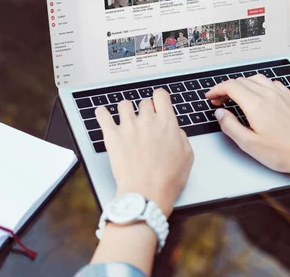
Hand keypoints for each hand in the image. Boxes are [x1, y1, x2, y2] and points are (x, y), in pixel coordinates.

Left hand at [95, 89, 193, 216]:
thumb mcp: (187, 157)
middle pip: (143, 103)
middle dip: (144, 111)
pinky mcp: (112, 136)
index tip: (157, 104)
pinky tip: (103, 115)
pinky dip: (102, 114)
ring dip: (126, 111)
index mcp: (167, 123)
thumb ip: (181, 137)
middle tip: (144, 124)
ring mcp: (128, 127)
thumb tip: (175, 129)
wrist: (146, 194)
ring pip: (124, 105)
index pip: (160, 96)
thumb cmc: (167, 180)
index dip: (159, 99)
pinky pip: (102, 115)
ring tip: (126, 121)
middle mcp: (147, 120)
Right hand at [205, 74, 289, 176]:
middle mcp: (269, 95)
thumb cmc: (283, 152)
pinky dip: (260, 86)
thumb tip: (220, 113)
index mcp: (256, 104)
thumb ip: (230, 126)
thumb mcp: (249, 144)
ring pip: (257, 79)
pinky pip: (272, 84)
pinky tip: (260, 96)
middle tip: (220, 101)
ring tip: (237, 97)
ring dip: (243, 85)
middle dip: (227, 88)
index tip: (211, 97)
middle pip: (242, 81)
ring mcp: (282, 95)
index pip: (230, 86)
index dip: (217, 89)